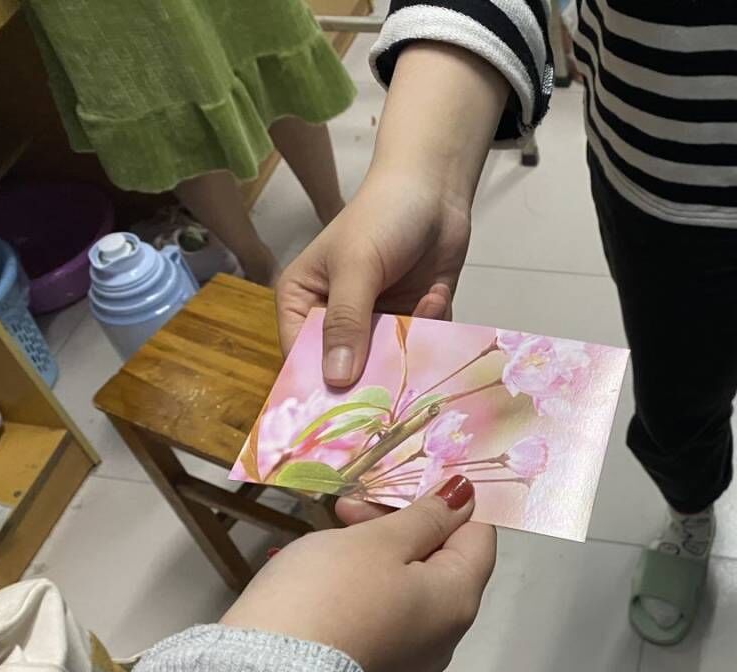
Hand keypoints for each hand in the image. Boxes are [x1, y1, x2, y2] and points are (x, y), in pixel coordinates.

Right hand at [221, 476, 496, 671]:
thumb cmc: (330, 597)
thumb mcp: (378, 542)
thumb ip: (426, 517)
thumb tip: (466, 497)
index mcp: (459, 599)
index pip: (478, 535)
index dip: (446, 502)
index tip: (401, 482)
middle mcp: (445, 633)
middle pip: (440, 560)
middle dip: (397, 524)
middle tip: (345, 506)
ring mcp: (409, 655)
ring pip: (405, 584)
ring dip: (371, 550)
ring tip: (323, 535)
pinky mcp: (372, 666)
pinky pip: (379, 611)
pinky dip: (356, 584)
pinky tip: (314, 571)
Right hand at [277, 171, 470, 386]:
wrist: (435, 190)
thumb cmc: (382, 216)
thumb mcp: (358, 267)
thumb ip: (346, 322)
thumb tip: (335, 380)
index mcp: (303, 302)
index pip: (300, 358)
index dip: (319, 386)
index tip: (341, 416)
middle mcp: (335, 319)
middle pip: (345, 370)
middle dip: (373, 374)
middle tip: (394, 383)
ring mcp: (375, 322)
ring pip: (388, 363)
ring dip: (409, 347)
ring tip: (424, 311)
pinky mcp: (412, 321)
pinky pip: (420, 348)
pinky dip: (432, 327)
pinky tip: (436, 293)